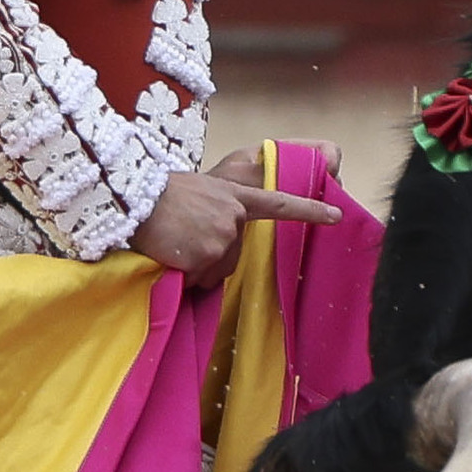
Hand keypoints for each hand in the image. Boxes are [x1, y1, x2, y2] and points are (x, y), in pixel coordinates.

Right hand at [129, 154, 340, 287]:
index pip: (280, 204)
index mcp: (234, 195)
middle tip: (183, 237)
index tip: (336, 215)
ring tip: (174, 242)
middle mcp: (235, 216)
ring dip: (195, 265)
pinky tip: (170, 253)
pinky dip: (183, 274)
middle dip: (210, 255)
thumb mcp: (198, 193)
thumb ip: (218, 212)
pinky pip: (198, 278)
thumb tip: (220, 244)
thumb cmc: (159, 196)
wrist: (136, 198)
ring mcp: (224, 236)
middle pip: (233, 254)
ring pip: (216, 269)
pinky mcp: (208, 255)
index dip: (309, 210)